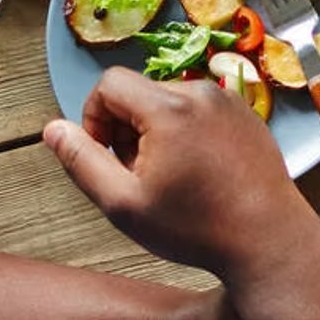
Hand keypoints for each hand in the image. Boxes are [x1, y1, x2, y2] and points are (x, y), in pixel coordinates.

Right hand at [42, 68, 319, 279]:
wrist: (265, 237)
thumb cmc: (196, 226)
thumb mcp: (123, 202)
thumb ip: (82, 161)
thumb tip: (54, 129)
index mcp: (170, 108)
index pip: (110, 82)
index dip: (94, 116)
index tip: (103, 153)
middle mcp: (202, 92)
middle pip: (140, 91)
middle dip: (125, 127)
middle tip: (135, 174)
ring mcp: (229, 100)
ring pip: (169, 101)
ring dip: (155, 131)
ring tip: (166, 177)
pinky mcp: (246, 113)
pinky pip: (199, 109)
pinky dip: (185, 131)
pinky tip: (195, 172)